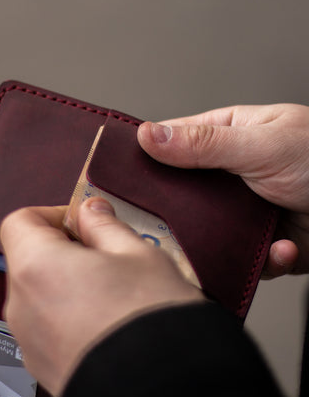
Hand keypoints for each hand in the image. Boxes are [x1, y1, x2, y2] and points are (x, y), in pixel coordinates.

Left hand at [0, 198, 203, 396]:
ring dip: (67, 279)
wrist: (165, 390)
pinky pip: (46, 322)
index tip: (81, 221)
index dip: (51, 214)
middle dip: (63, 246)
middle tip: (104, 252)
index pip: (19, 221)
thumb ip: (104, 223)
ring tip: (110, 287)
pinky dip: (67, 309)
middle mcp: (22, 305)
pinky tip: (105, 315)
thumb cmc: (151, 321)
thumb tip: (90, 210)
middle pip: (29, 256)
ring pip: (39, 290)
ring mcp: (29, 339)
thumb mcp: (136, 252)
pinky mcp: (42, 364)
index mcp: (37, 266)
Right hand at [137, 104, 308, 277]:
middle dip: (172, 208)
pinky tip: (279, 251)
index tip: (117, 174)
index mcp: (224, 137)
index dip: (143, 156)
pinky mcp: (256, 243)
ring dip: (213, 240)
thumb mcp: (261, 143)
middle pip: (178, 191)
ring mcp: (238, 210)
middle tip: (157, 224)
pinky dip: (259, 260)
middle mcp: (225, 175)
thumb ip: (203, 143)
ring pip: (201, 229)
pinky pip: (238, 256)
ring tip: (230, 242)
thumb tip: (148, 136)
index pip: (169, 142)